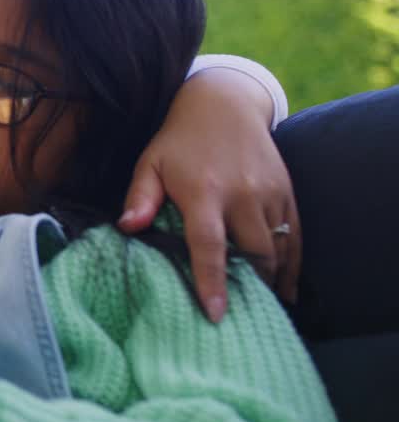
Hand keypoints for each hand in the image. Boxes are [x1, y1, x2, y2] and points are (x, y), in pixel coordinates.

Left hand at [119, 68, 300, 321]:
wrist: (224, 104)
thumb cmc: (178, 141)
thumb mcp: (150, 163)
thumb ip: (139, 197)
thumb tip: (126, 228)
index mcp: (204, 190)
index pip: (209, 244)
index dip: (211, 281)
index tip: (214, 314)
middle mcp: (242, 194)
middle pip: (253, 253)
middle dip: (248, 287)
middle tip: (234, 316)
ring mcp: (269, 193)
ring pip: (277, 249)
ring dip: (269, 279)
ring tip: (256, 306)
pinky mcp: (287, 193)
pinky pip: (295, 236)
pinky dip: (292, 264)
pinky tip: (285, 290)